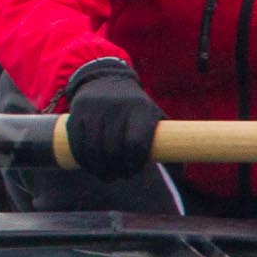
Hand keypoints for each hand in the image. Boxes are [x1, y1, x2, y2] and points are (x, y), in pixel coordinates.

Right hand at [64, 59, 164, 180]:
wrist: (106, 80)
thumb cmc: (136, 108)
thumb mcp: (154, 117)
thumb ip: (168, 144)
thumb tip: (180, 175)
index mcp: (141, 110)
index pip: (136, 144)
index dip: (134, 163)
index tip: (134, 171)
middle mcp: (117, 107)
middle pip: (114, 149)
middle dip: (116, 169)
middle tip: (118, 176)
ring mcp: (95, 108)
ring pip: (94, 148)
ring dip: (99, 168)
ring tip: (105, 175)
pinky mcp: (77, 111)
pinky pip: (77, 142)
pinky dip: (83, 159)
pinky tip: (89, 166)